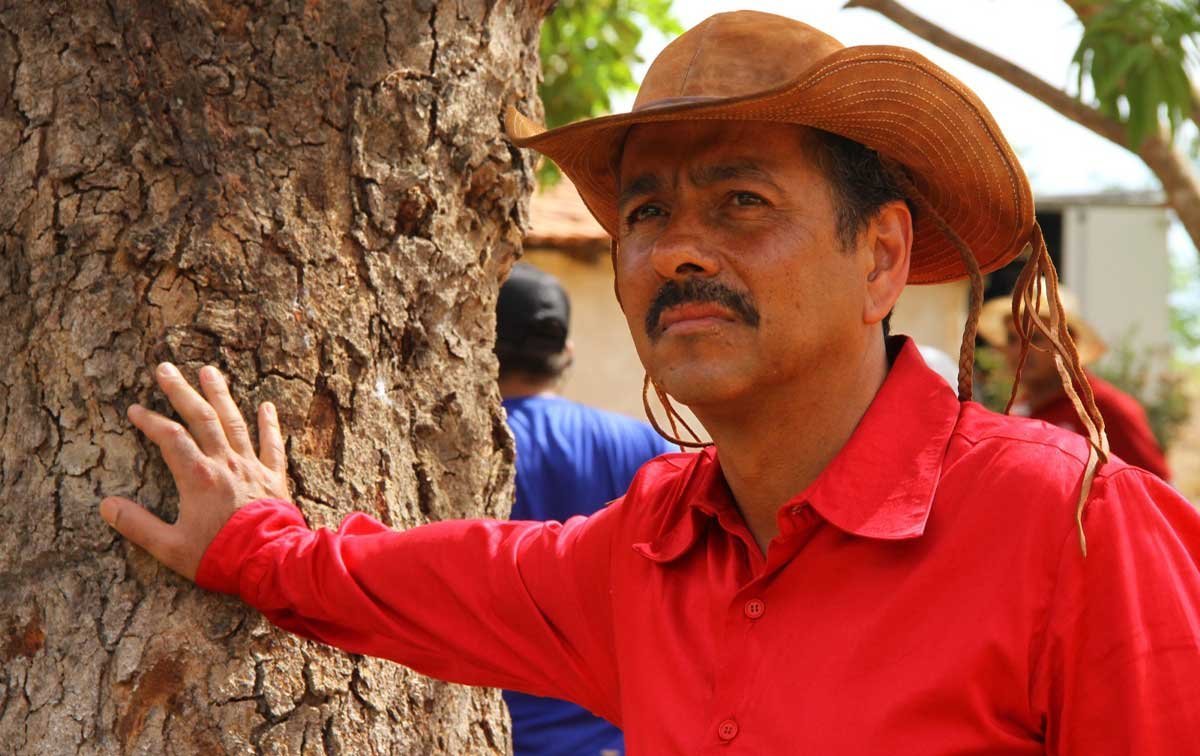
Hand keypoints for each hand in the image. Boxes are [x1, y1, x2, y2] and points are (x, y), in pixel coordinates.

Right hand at [99, 363, 289, 580]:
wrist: (272, 563)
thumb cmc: (220, 556)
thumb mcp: (170, 547)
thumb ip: (138, 525)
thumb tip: (106, 506)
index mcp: (198, 477)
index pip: (170, 439)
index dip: (151, 422)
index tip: (135, 409)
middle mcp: (225, 464)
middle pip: (201, 419)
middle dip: (181, 392)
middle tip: (166, 369)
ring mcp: (252, 467)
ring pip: (235, 422)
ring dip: (221, 395)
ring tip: (209, 371)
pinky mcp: (274, 477)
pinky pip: (272, 444)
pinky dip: (269, 424)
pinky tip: (267, 406)